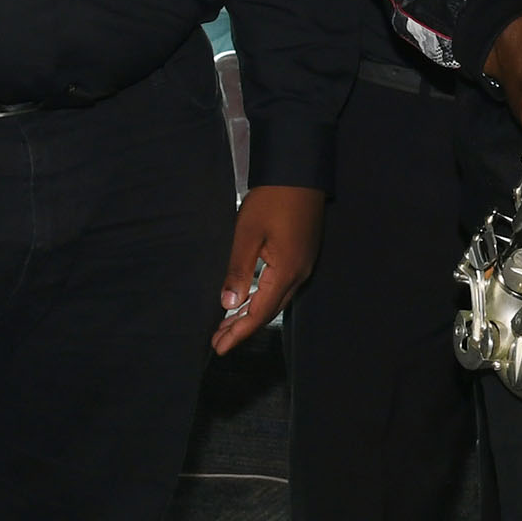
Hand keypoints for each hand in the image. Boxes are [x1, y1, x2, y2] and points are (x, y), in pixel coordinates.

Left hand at [215, 185, 325, 352]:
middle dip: (243, 328)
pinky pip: (281, 287)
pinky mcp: (301, 255)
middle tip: (218, 342)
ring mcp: (303, 264)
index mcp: (286, 271)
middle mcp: (299, 273)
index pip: (260, 312)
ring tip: (228, 326)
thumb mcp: (248, 233)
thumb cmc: (272, 199)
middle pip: (269, 311)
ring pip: (276, 300)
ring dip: (251, 315)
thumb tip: (229, 304)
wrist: (300, 172)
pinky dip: (262, 300)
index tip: (218, 348)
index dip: (239, 332)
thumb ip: (238, 270)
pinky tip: (249, 300)